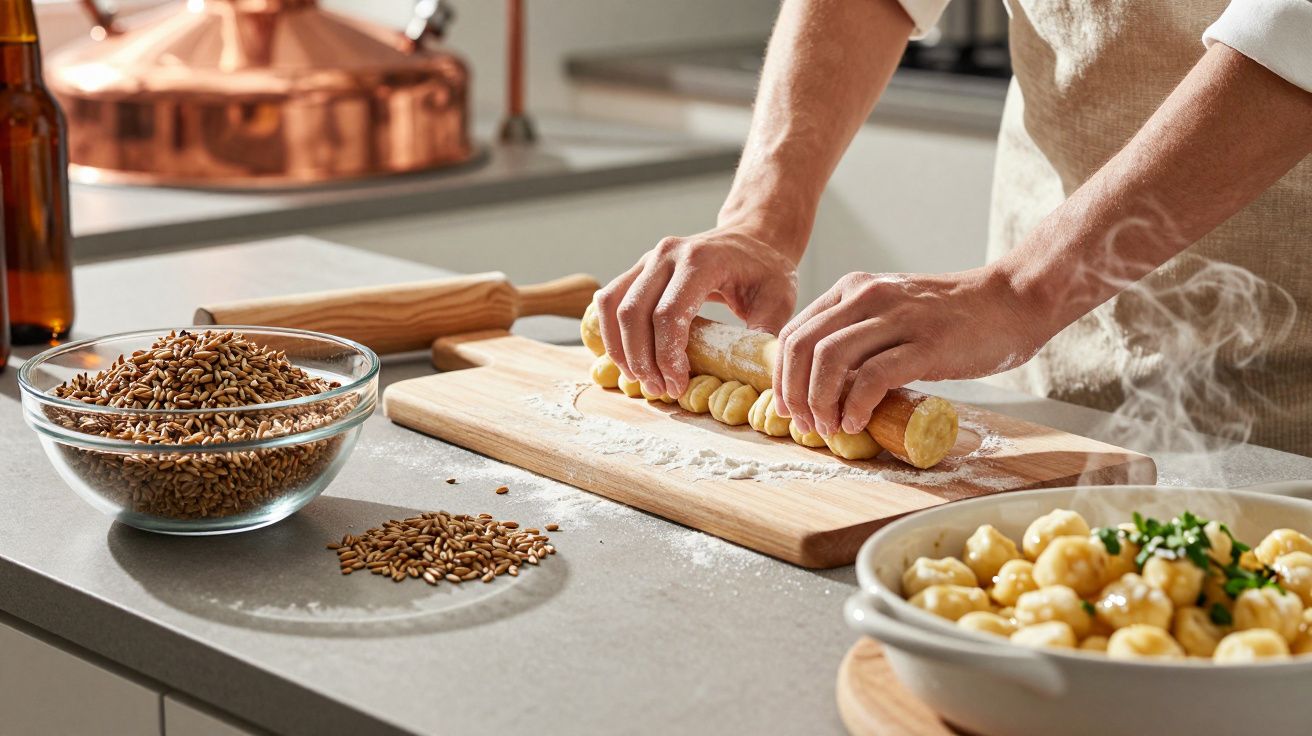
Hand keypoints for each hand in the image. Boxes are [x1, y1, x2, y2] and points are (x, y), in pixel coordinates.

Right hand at [595, 227, 799, 397]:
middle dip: (642, 359)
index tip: (678, 385)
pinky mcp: (638, 268)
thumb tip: (756, 373)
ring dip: (620, 348)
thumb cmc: (765, 271)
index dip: (666, 355)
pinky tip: (628, 359)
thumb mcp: (778, 299)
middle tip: (660, 389)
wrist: (752, 238)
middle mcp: (667, 254)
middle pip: (633, 312)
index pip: (668, 314)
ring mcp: (648, 259)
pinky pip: (609, 300)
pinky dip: (611, 333)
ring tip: (641, 379)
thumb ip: (765, 334)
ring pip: (612, 305)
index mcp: (701, 260)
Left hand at [773, 267, 1048, 435]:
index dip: (782, 376)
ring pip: (830, 360)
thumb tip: (825, 384)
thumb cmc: (954, 316)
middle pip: (802, 346)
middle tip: (807, 424)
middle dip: (793, 393)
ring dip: (820, 402)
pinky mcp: (926, 343)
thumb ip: (860, 332)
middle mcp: (867, 295)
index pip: (794, 332)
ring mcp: (897, 317)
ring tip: (831, 428)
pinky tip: (858, 423)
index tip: (789, 407)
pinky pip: (873, 376)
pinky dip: (856, 405)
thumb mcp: (893, 310)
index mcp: (853, 289)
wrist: (1013, 301)